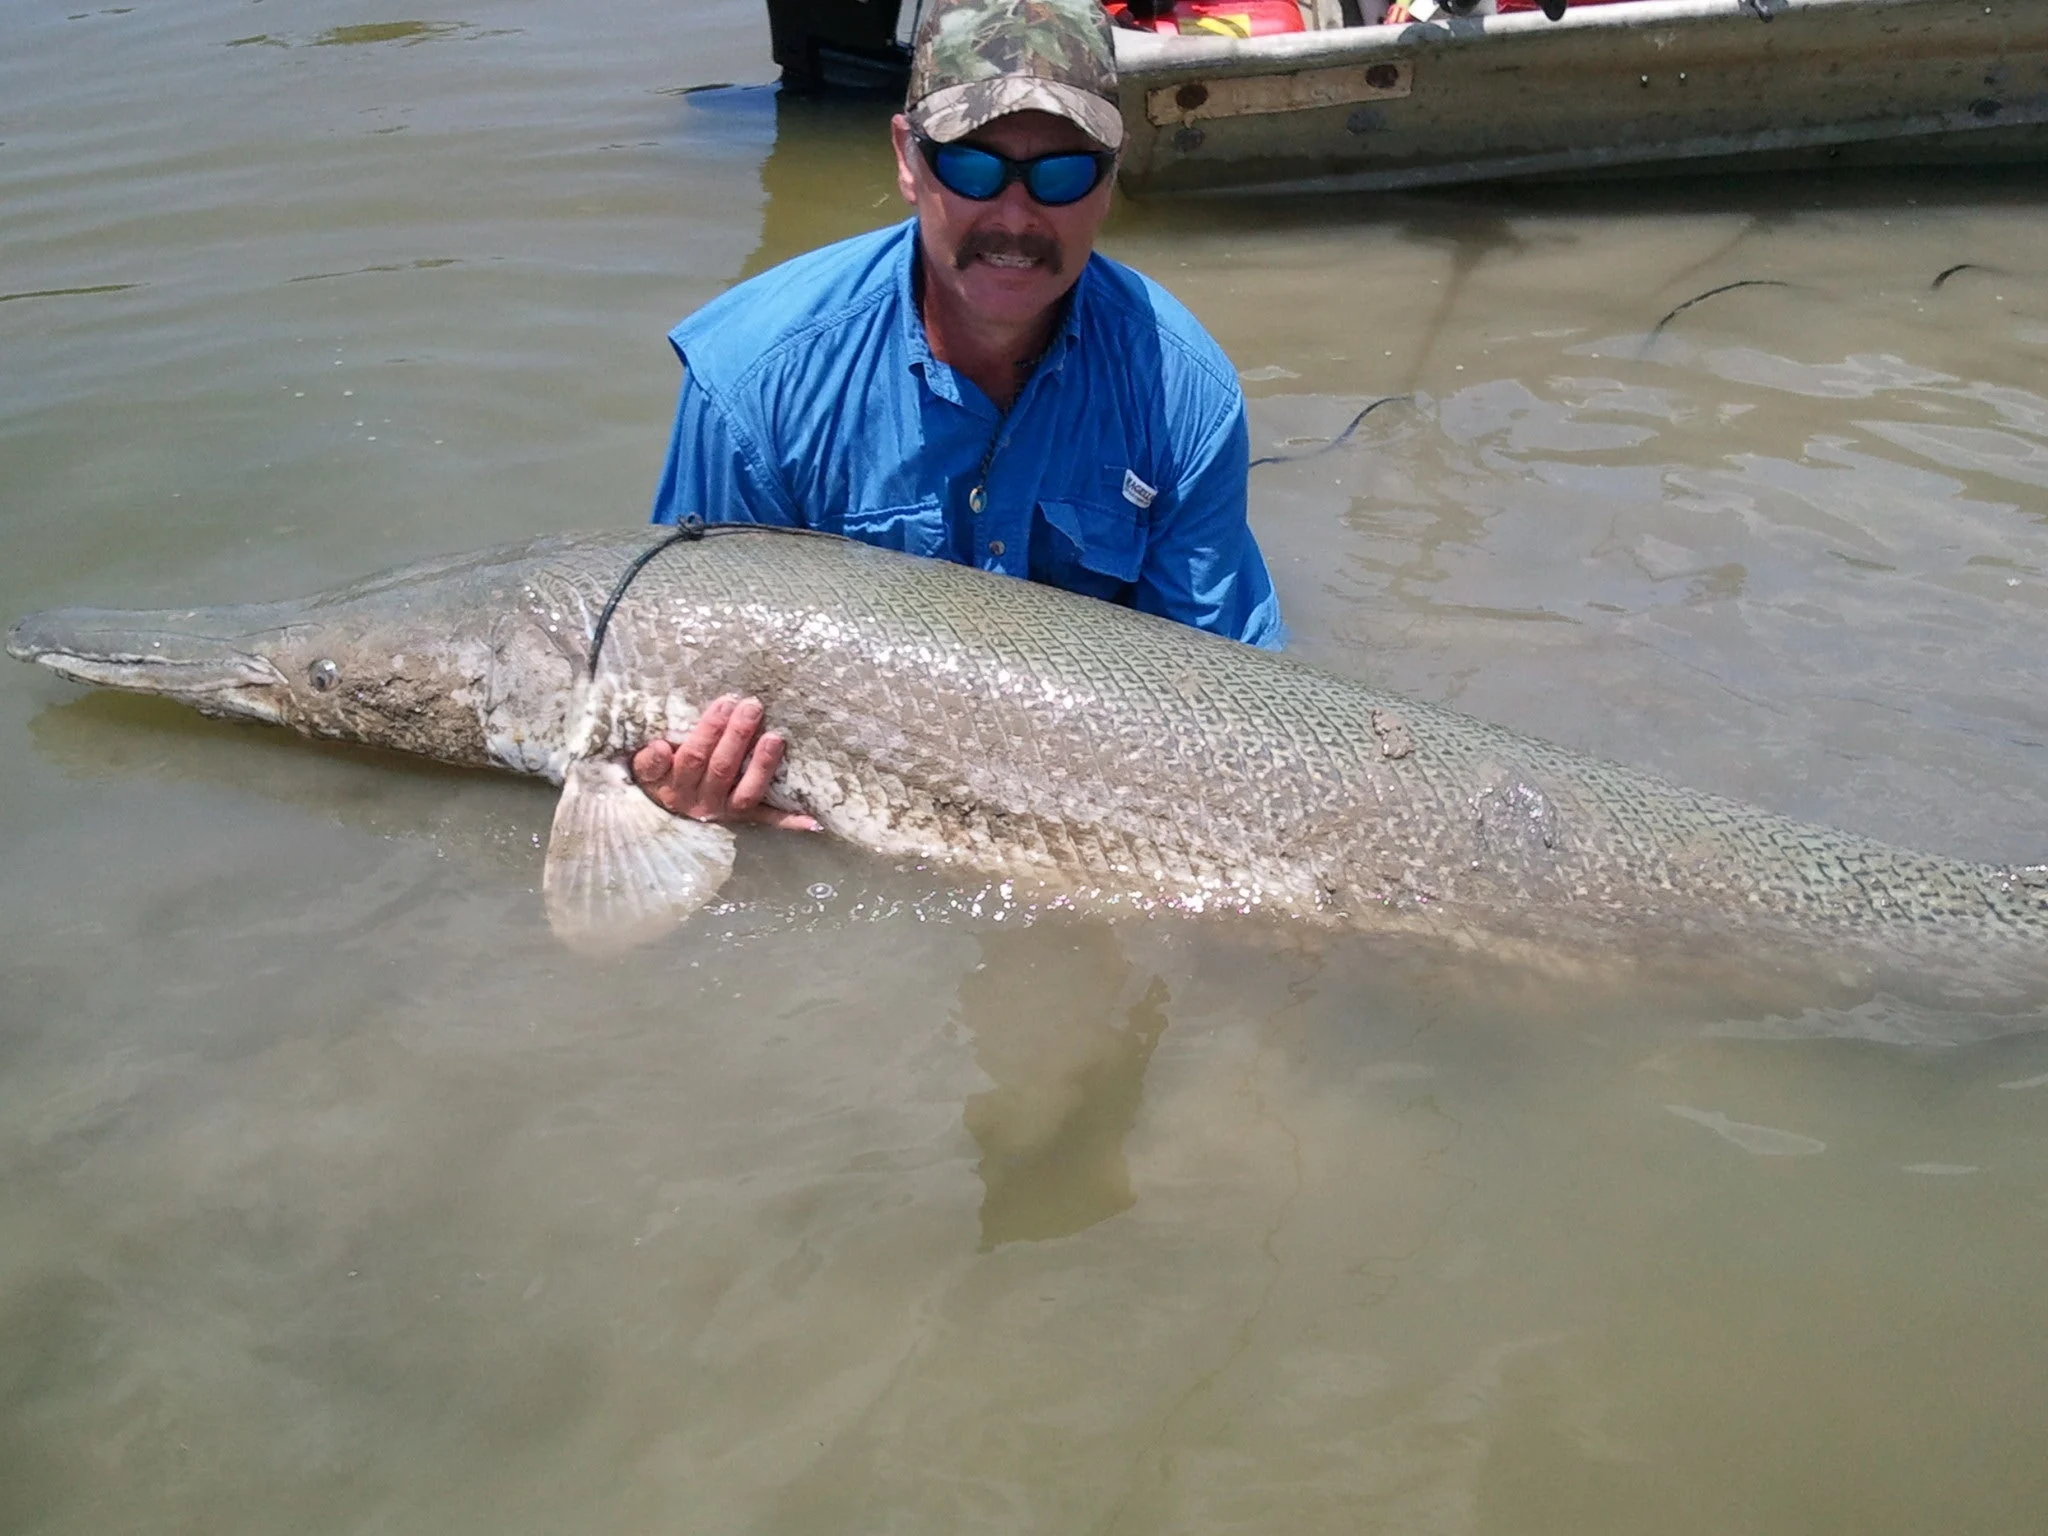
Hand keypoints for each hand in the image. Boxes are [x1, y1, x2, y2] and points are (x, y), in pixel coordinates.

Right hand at [630, 694, 818, 830]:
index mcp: (674, 786)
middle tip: (753, 705)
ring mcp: (724, 811)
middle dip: (738, 734)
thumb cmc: (658, 777)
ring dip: (762, 765)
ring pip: (745, 792)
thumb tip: (660, 748)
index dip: (708, 731)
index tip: (723, 703)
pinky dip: (789, 821)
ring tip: (776, 737)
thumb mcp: (645, 770)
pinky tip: (813, 820)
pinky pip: (767, 820)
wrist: (660, 814)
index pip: (692, 756)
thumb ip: (649, 761)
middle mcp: (699, 802)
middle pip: (721, 767)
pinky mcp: (744, 819)